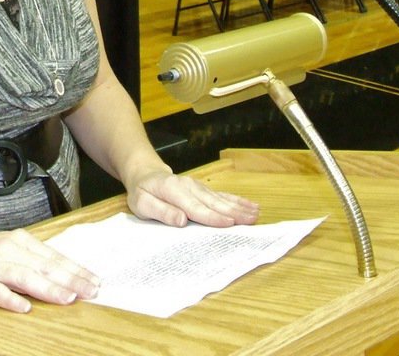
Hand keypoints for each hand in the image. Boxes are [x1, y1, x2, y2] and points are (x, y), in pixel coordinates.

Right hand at [0, 221, 100, 313]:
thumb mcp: (8, 249)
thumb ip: (33, 259)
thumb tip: (65, 274)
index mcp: (19, 241)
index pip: (53, 257)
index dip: (76, 269)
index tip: (96, 280)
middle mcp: (7, 251)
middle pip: (44, 266)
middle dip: (71, 279)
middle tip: (92, 291)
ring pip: (24, 278)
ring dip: (48, 288)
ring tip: (68, 298)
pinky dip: (10, 299)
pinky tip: (24, 308)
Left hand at [126, 168, 259, 227]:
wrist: (146, 174)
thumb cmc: (143, 192)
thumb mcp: (142, 204)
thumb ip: (162, 211)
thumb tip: (181, 220)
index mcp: (173, 190)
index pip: (195, 207)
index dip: (212, 216)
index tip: (229, 223)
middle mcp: (190, 186)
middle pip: (213, 202)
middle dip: (234, 212)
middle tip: (252, 221)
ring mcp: (199, 187)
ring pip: (221, 199)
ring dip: (240, 206)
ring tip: (256, 214)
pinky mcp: (204, 190)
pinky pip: (223, 195)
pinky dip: (238, 200)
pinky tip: (251, 205)